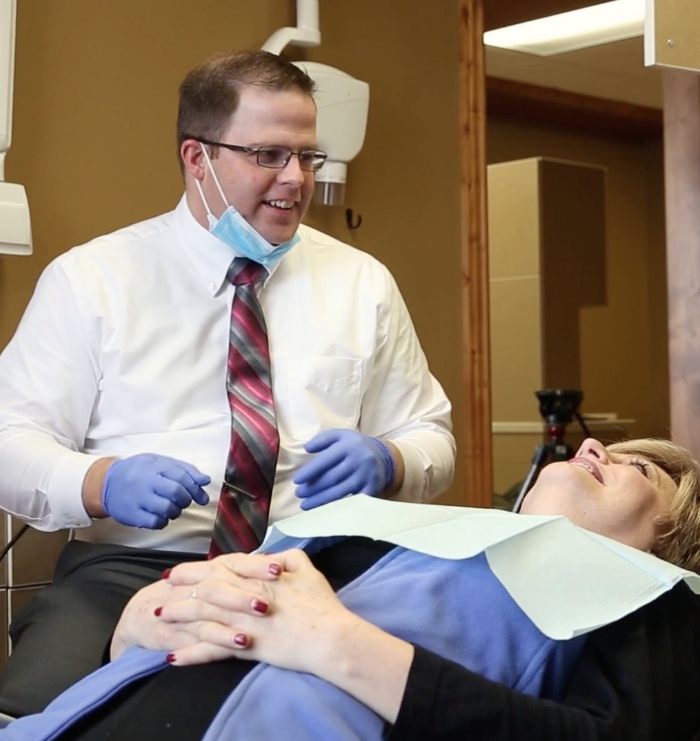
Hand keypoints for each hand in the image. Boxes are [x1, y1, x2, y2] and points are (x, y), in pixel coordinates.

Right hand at [102, 454, 210, 528]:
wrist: (106, 483)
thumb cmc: (138, 471)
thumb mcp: (160, 462)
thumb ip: (184, 469)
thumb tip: (205, 480)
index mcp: (155, 467)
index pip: (181, 476)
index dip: (195, 487)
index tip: (202, 496)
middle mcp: (146, 482)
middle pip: (176, 492)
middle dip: (186, 499)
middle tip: (184, 501)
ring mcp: (138, 499)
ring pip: (167, 509)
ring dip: (176, 511)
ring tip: (172, 508)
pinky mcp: (132, 515)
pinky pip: (156, 522)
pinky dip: (163, 521)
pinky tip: (160, 515)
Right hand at [111, 553, 282, 661]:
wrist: (144, 615)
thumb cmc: (190, 594)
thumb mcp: (214, 577)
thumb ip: (245, 571)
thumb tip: (282, 561)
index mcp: (212, 571)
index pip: (235, 562)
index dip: (256, 564)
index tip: (279, 567)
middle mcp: (200, 586)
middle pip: (224, 583)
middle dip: (247, 589)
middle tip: (271, 596)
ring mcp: (189, 610)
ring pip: (213, 609)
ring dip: (237, 614)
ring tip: (262, 617)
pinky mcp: (182, 634)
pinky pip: (203, 636)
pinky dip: (222, 639)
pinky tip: (241, 643)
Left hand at [160, 549, 357, 672]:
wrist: (328, 636)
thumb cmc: (320, 603)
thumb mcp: (306, 568)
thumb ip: (287, 556)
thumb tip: (274, 555)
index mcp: (258, 576)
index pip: (220, 567)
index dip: (197, 568)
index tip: (179, 570)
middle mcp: (245, 596)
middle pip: (205, 588)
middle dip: (181, 587)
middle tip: (162, 588)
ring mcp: (242, 622)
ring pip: (202, 615)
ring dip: (179, 616)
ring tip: (160, 617)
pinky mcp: (245, 647)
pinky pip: (212, 650)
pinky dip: (192, 653)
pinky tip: (174, 656)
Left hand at [293, 430, 395, 508]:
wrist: (385, 457)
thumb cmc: (355, 446)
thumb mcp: (341, 436)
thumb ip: (323, 439)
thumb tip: (306, 448)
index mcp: (349, 445)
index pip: (326, 460)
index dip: (310, 471)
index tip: (297, 480)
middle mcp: (359, 460)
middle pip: (332, 478)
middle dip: (313, 488)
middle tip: (299, 494)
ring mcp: (366, 477)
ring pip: (340, 492)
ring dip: (321, 500)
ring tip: (305, 505)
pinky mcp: (372, 489)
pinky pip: (352, 501)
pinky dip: (338, 508)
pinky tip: (325, 512)